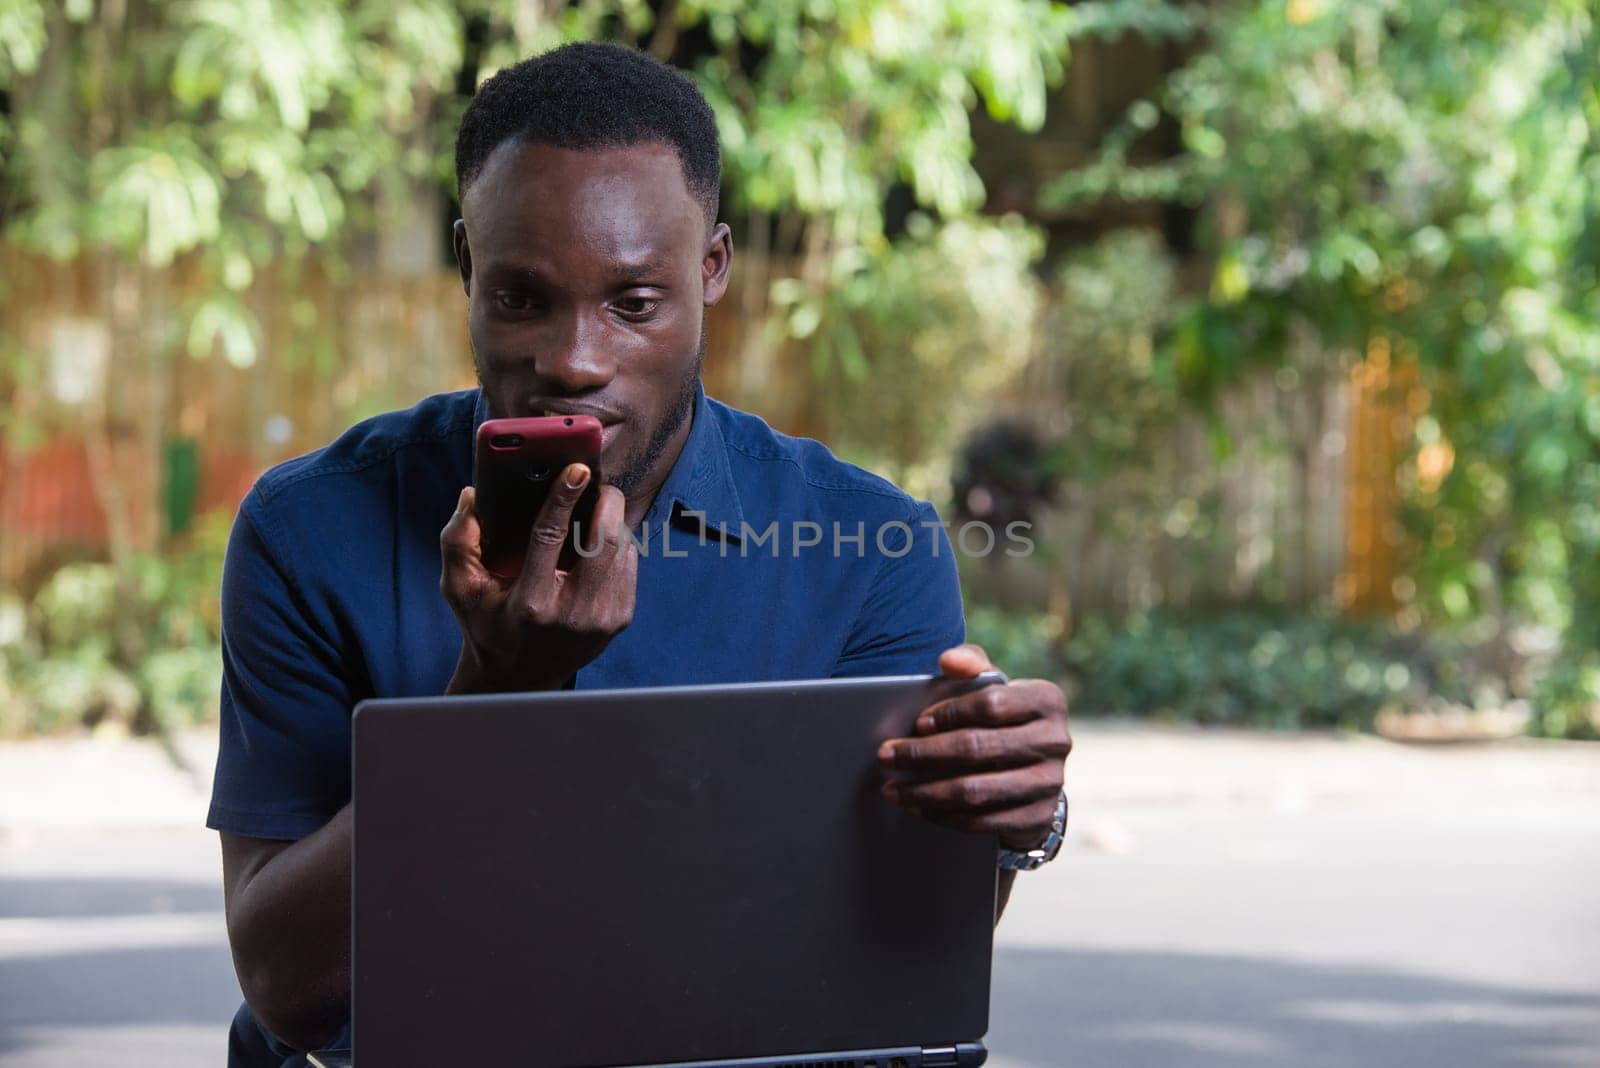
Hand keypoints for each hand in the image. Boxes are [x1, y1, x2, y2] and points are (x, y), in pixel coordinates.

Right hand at [439, 463, 636, 691]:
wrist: (521, 676)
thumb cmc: (488, 625)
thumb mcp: (461, 589)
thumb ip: (459, 542)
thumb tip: (473, 496)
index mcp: (532, 603)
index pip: (552, 538)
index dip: (564, 498)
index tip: (576, 468)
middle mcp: (573, 613)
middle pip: (604, 539)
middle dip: (605, 501)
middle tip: (595, 482)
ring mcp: (602, 618)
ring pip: (624, 549)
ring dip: (614, 520)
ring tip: (597, 507)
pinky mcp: (621, 619)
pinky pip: (630, 565)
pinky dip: (620, 543)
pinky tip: (602, 537)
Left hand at [878, 643, 1070, 849]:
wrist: (1038, 771)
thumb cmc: (1005, 720)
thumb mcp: (995, 686)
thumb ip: (972, 666)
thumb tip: (948, 660)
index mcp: (1047, 699)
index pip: (991, 703)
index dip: (949, 712)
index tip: (917, 723)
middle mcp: (1055, 741)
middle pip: (976, 748)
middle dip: (922, 754)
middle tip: (886, 756)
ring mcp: (1049, 783)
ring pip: (974, 790)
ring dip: (924, 791)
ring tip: (893, 789)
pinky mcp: (1038, 817)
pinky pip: (982, 821)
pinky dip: (944, 816)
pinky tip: (918, 808)